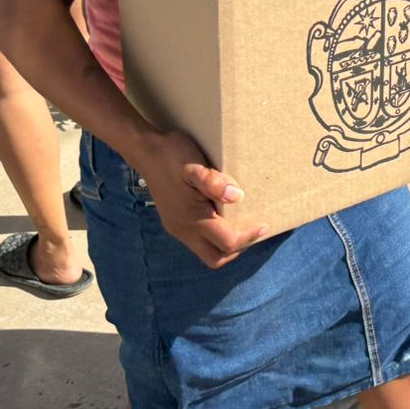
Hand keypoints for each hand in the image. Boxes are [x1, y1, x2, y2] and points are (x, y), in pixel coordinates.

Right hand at [131, 130, 266, 269]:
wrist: (145, 150)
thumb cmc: (172, 154)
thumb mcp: (194, 164)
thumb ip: (213, 182)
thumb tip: (237, 196)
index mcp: (191, 218)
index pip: (226, 242)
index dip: (249, 237)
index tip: (264, 225)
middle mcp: (183, 229)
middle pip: (215, 258)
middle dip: (237, 249)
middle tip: (253, 231)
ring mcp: (177, 227)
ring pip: (205, 251)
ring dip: (225, 245)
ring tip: (242, 226)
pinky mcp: (174, 222)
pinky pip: (197, 240)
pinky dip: (214, 236)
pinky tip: (223, 218)